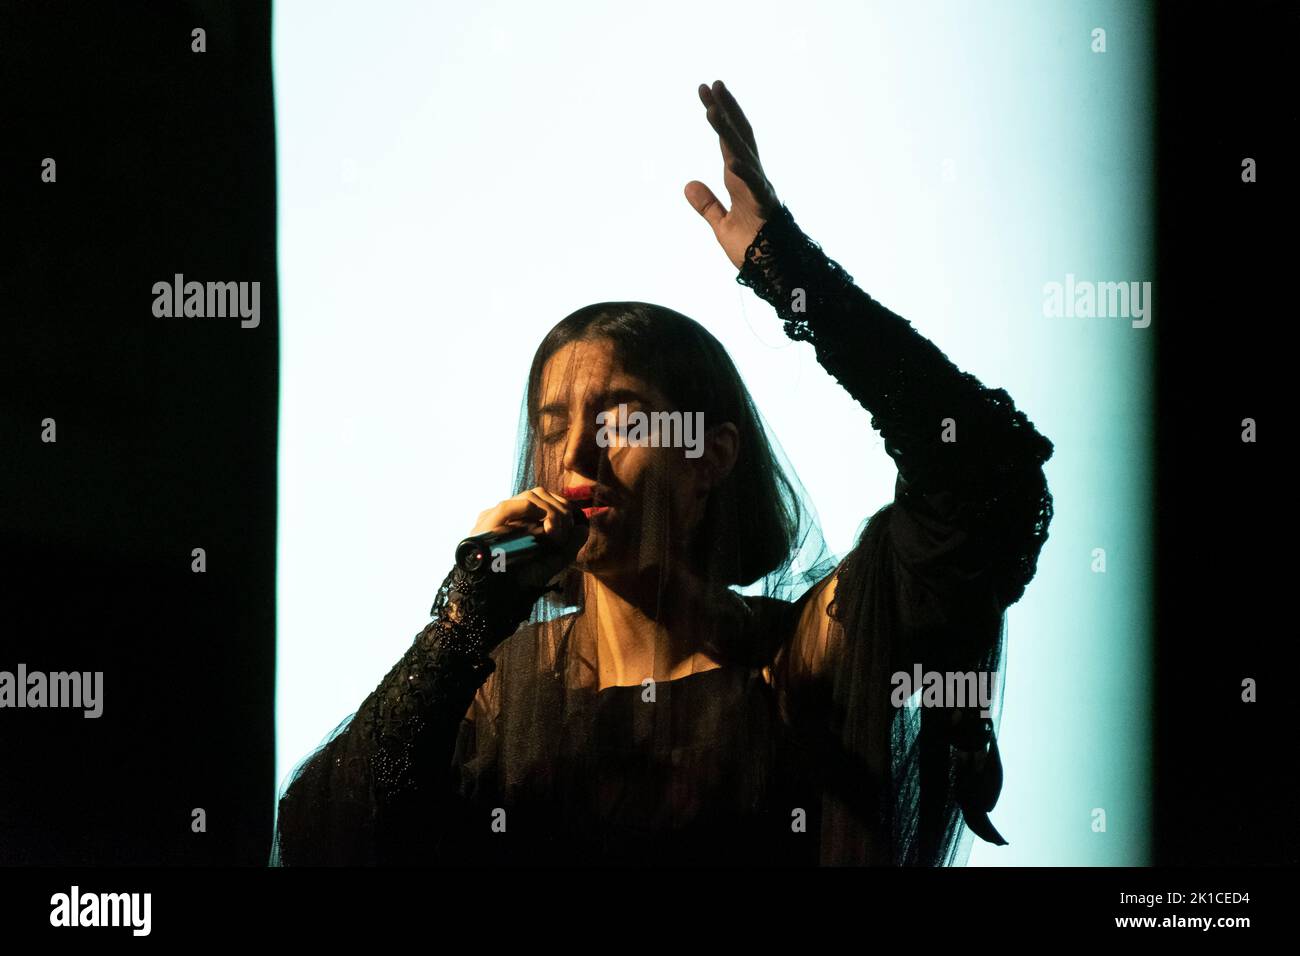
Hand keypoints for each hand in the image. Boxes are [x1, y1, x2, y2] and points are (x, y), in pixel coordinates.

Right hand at [470, 487, 589, 588]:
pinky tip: (545, 532)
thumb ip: (568, 546)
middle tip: (563, 538)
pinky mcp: (484, 524)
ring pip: (530, 496)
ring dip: (552, 513)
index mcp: (518, 520)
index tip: (569, 532)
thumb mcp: (551, 562)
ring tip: (554, 538)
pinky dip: (533, 513)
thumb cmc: (523, 581)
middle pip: (539, 494)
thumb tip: (583, 528)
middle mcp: (506, 515)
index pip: (543, 499)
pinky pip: (508, 507)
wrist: (500, 597)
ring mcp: (493, 516)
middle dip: (561, 511)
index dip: (562, 508)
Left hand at [684, 80, 780, 270]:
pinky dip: (743, 171)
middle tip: (711, 84)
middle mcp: (753, 177)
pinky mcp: (765, 207)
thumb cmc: (754, 250)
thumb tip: (688, 186)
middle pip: (739, 136)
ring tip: (712, 109)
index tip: (706, 94)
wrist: (775, 274)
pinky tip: (730, 158)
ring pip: (744, 153)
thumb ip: (707, 205)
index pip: (729, 141)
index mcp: (742, 179)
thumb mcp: (722, 225)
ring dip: (728, 131)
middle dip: (726, 109)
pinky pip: (754, 186)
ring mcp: (760, 190)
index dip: (719, 116)